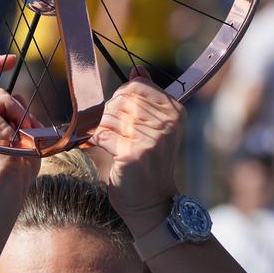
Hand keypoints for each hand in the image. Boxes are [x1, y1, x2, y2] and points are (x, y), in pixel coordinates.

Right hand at [0, 54, 42, 185]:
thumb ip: (7, 121)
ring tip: (23, 128)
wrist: (2, 182)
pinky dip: (16, 111)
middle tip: (7, 62)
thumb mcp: (9, 141)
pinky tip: (20, 129)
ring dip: (12, 105)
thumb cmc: (12, 171)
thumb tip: (19, 103)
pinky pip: (2, 96)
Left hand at [92, 68, 182, 235]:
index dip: (121, 98)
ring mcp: (151, 139)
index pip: (136, 86)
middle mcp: (167, 124)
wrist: (152, 202)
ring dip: (104, 129)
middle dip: (110, 114)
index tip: (121, 115)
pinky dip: (98, 141)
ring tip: (113, 144)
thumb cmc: (149, 164)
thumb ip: (147, 98)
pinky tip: (107, 151)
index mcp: (175, 112)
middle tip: (114, 133)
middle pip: (121, 100)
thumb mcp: (155, 128)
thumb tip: (138, 70)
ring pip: (110, 116)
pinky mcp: (133, 154)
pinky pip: (103, 134)